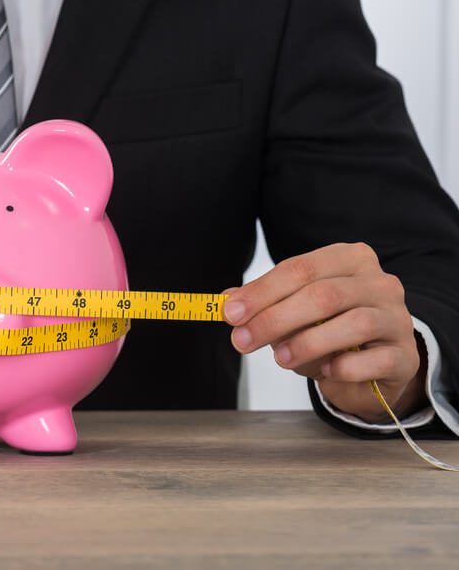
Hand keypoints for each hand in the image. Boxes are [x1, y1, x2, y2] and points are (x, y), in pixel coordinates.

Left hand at [222, 242, 426, 422]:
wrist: (374, 364)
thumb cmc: (328, 328)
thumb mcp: (293, 311)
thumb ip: (263, 303)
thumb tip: (226, 302)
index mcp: (348, 259)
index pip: (301, 268)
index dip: (262, 291)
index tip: (230, 313)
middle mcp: (379, 282)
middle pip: (323, 295)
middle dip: (275, 319)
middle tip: (242, 341)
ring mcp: (397, 317)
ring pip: (354, 324)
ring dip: (308, 343)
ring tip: (280, 359)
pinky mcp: (406, 354)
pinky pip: (376, 359)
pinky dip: (345, 367)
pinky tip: (326, 372)